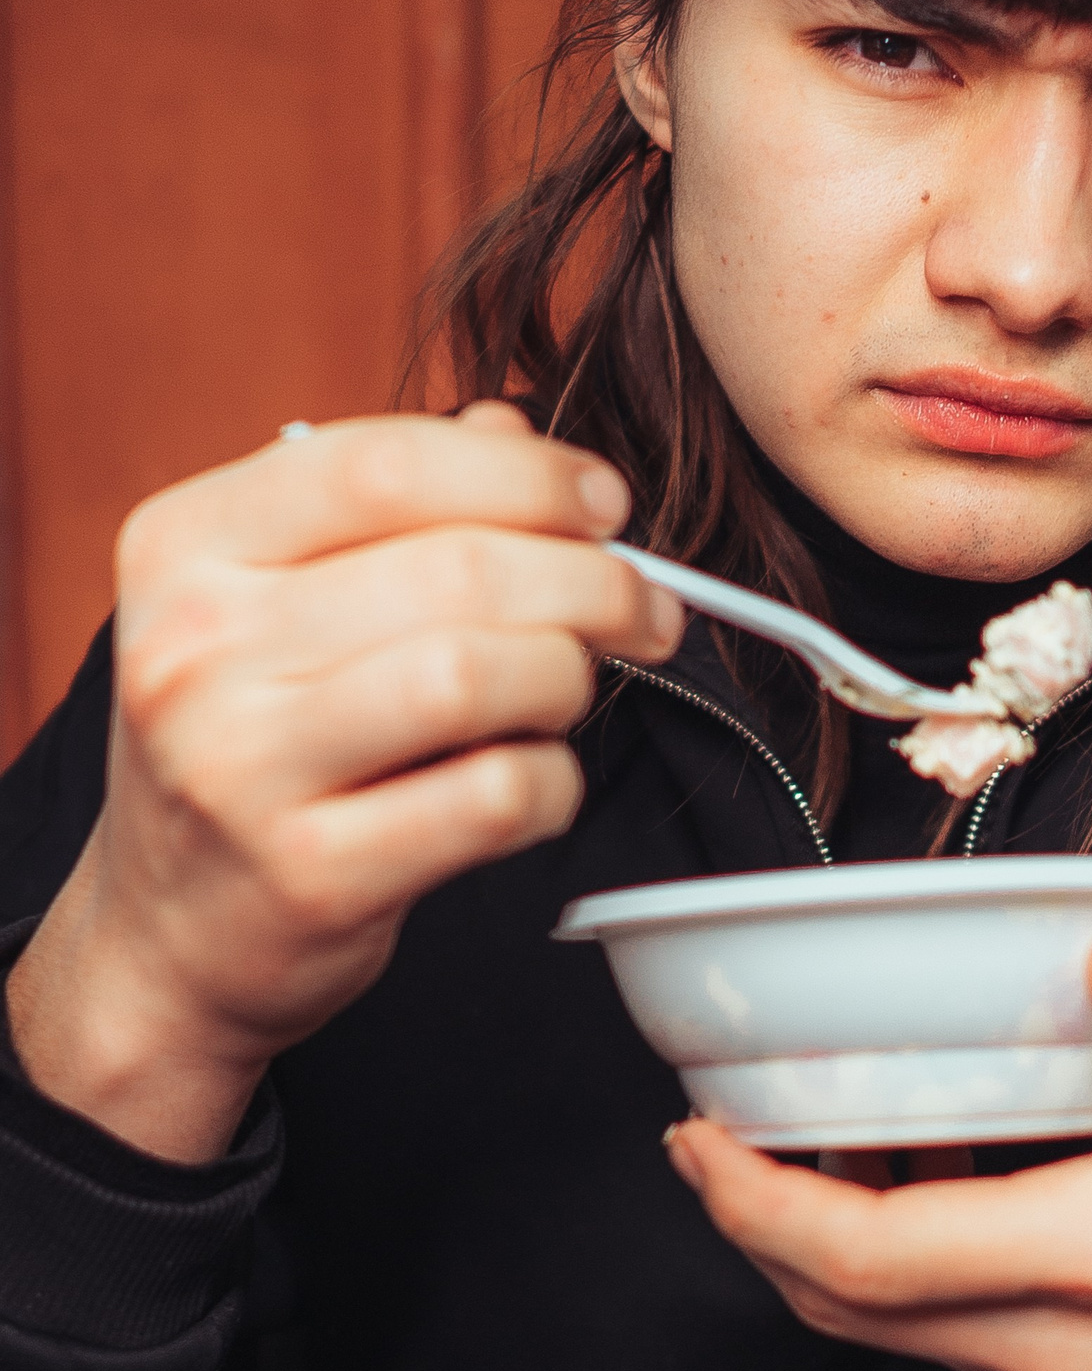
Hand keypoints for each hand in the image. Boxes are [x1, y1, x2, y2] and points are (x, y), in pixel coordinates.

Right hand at [7, 404, 682, 1161]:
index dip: (528, 474)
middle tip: (644, 607)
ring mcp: (241, 768)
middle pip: (458, 568)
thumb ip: (391, 503)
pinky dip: (552, 782)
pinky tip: (535, 781)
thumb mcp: (273, 598)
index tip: (603, 504)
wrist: (168, 935)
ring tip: (572, 690)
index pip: (384, 461)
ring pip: (481, 675)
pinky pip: (493, 796)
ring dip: (570, 676)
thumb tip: (518, 435)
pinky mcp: (310, 875)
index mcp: (184, 546)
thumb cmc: (249, 740)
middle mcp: (194, 648)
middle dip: (593, 581)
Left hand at [665, 927, 1091, 1370]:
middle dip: (754, 1221)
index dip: (761, 1206)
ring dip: (804, 1242)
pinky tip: (874, 1171)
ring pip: (876, 1327)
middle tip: (707, 1129)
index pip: (875, 1262)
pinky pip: (924, 1328)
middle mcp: (1072, 1345)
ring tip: (773, 1138)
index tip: (704, 1135)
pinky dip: (871, 1261)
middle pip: (849, 1306)